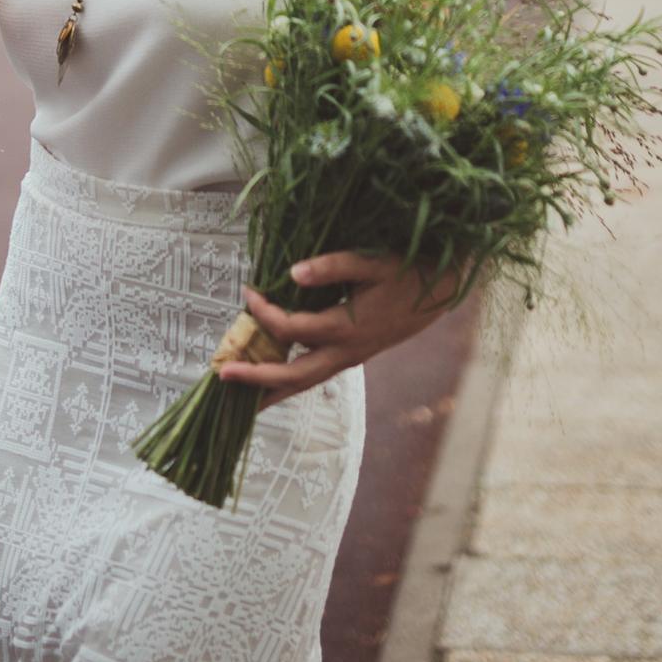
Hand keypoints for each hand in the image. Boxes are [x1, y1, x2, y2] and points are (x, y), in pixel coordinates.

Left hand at [217, 250, 461, 413]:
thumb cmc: (405, 273)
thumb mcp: (371, 263)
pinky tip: (272, 379)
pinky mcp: (351, 356)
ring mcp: (349, 358)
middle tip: (222, 375)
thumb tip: (292, 274)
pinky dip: (289, 379)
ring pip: (304, 382)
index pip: (292, 328)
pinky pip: (314, 373)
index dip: (264, 312)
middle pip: (294, 375)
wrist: (439, 293)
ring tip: (239, 398)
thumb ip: (331, 266)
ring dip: (271, 389)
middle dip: (257, 378)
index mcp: (347, 328)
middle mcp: (346, 351)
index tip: (248, 291)